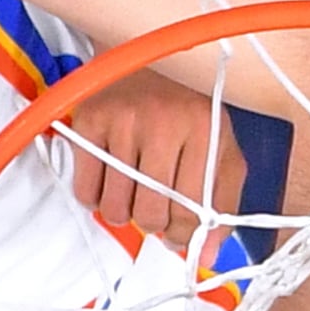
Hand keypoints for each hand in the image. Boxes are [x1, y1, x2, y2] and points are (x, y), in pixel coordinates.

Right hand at [64, 67, 246, 259]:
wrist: (144, 53)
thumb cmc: (188, 108)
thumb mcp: (221, 148)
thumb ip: (224, 203)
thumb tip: (207, 257)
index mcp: (204, 130)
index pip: (191, 211)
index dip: (183, 235)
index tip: (177, 234)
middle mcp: (163, 123)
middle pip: (150, 215)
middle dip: (153, 225)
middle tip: (154, 211)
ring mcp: (122, 121)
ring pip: (115, 208)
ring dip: (123, 212)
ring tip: (133, 191)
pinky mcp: (89, 121)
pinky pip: (86, 191)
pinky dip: (95, 198)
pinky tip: (110, 180)